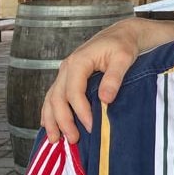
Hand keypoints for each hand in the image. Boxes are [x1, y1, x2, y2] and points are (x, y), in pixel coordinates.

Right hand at [41, 20, 142, 143]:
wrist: (122, 34)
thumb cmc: (124, 45)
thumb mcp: (124, 58)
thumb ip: (114, 78)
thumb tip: (105, 99)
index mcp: (79, 61)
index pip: (74, 91)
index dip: (80, 111)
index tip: (91, 127)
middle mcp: (67, 67)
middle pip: (58, 98)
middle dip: (63, 121)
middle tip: (73, 140)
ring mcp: (65, 73)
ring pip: (51, 99)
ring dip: (52, 120)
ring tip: (55, 140)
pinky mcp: (68, 78)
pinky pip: (54, 96)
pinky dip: (50, 112)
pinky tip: (50, 126)